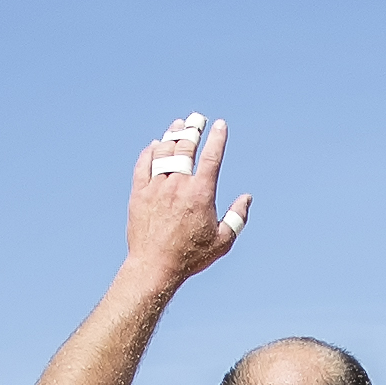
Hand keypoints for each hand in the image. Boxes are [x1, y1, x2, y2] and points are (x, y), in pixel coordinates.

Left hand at [121, 110, 249, 285]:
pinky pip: (143, 164)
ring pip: (164, 151)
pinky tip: (155, 145)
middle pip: (186, 146)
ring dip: (172, 135)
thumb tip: (246, 198)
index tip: (220, 125)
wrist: (154, 266)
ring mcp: (156, 187)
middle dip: (193, 128)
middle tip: (197, 118)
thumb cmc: (190, 256)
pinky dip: (150, 151)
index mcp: (201, 193)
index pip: (212, 156)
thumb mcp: (223, 241)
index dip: (217, 138)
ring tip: (178, 125)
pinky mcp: (139, 193)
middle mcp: (178, 185)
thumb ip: (237, 217)